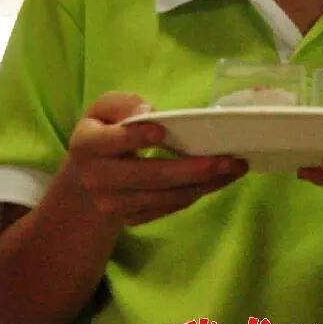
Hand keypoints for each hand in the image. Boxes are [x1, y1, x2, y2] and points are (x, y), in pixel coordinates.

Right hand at [63, 92, 248, 227]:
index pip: (109, 142)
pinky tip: (219, 179)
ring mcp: (114, 205)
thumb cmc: (106, 131)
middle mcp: (97, 179)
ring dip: (205, 184)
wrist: (88, 176)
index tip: (161, 131)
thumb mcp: (106, 109)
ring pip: (166, 196)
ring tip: (235, 168)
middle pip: (149, 176)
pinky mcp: (132, 219)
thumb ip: (123, 104)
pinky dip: (198, 193)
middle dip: (193, 169)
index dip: (134, 138)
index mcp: (87, 145)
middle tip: (228, 159)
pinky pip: (170, 208)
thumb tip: (147, 113)